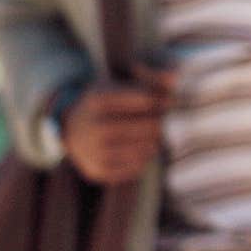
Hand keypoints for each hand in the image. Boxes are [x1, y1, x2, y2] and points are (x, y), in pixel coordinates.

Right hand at [60, 66, 174, 184]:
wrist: (74, 130)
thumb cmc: (109, 102)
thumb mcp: (121, 83)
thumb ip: (151, 80)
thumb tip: (176, 79)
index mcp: (99, 99)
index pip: (147, 100)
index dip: (165, 101)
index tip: (173, 102)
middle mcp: (93, 126)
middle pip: (149, 126)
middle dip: (163, 122)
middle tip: (172, 121)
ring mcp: (93, 151)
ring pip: (146, 148)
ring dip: (157, 140)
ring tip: (156, 133)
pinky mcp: (97, 171)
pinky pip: (136, 167)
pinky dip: (145, 157)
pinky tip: (143, 147)